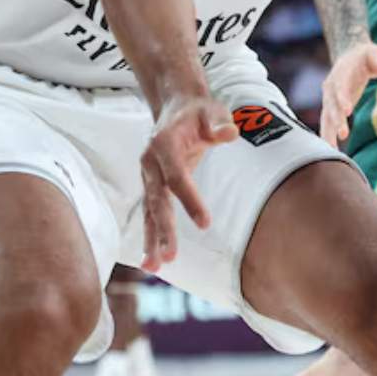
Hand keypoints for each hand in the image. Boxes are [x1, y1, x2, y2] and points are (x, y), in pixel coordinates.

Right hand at [139, 95, 238, 271]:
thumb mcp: (213, 111)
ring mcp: (147, 175)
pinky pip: (150, 214)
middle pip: (157, 199)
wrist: (176, 107)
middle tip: (170, 256)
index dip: (189, 200)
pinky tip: (151, 262)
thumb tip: (229, 133)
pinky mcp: (151, 186)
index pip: (176, 176)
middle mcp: (150, 161)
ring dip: (151, 240)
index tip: (205, 223)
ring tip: (152, 268)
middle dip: (162, 229)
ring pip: (149, 211)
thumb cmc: (199, 112)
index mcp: (164, 142)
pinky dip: (150, 237)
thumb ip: (219, 123)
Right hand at [319, 40, 376, 145]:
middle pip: (332, 103)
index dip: (342, 97)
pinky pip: (328, 121)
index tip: (347, 111)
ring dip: (329, 130)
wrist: (351, 56)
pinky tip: (331, 149)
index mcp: (341, 72)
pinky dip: (328, 134)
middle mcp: (331, 85)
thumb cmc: (367, 56)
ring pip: (327, 115)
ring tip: (332, 148)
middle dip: (337, 119)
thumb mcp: (376, 53)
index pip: (340, 85)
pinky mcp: (332, 106)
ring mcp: (330, 96)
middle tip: (344, 134)